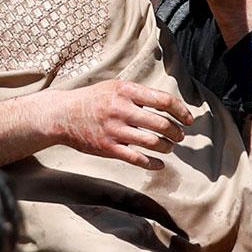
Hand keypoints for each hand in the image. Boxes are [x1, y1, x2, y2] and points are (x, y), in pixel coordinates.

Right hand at [52, 80, 190, 168]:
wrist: (62, 115)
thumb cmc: (92, 100)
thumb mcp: (114, 87)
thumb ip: (138, 94)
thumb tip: (167, 104)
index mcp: (126, 91)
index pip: (163, 100)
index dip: (181, 111)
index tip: (189, 119)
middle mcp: (121, 110)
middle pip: (161, 123)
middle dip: (176, 132)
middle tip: (179, 136)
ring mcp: (115, 130)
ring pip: (152, 142)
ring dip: (167, 147)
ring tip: (169, 147)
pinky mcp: (108, 148)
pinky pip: (137, 159)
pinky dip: (153, 163)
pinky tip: (159, 164)